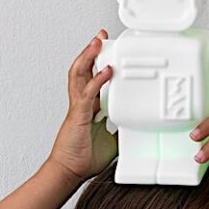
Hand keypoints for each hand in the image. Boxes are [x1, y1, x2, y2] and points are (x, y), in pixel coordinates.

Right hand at [47, 29, 116, 184]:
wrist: (69, 172)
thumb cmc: (84, 158)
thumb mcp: (113, 141)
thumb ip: (122, 129)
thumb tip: (139, 127)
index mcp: (88, 108)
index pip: (92, 78)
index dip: (98, 63)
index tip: (107, 51)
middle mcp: (81, 103)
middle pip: (83, 70)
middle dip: (91, 51)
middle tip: (101, 36)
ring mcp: (78, 108)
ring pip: (79, 75)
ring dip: (89, 57)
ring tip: (97, 42)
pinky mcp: (78, 115)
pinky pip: (87, 94)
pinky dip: (97, 81)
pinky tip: (107, 71)